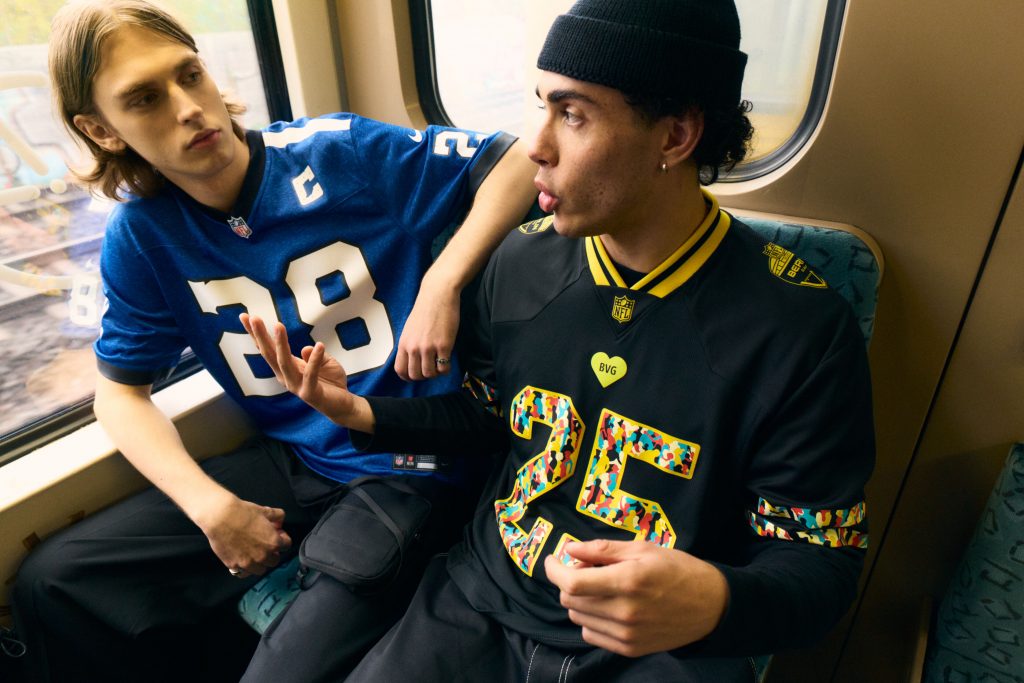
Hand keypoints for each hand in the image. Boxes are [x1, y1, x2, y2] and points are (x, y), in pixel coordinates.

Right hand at [193, 492, 290, 576]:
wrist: (220, 517)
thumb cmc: (242, 512)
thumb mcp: (265, 511)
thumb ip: (277, 516)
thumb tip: (280, 521)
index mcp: (273, 542)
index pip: (287, 545)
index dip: (283, 538)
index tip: (277, 534)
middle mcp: (263, 555)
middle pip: (274, 560)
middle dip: (272, 552)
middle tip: (265, 544)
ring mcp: (248, 563)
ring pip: (260, 570)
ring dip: (259, 563)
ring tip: (253, 553)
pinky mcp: (234, 565)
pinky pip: (243, 573)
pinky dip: (245, 569)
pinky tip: (243, 561)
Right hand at [240, 313, 356, 423]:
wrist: (343, 406)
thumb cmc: (331, 382)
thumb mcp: (323, 362)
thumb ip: (312, 355)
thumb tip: (304, 348)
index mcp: (286, 368)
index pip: (268, 349)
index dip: (256, 334)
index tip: (245, 316)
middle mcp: (286, 377)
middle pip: (270, 354)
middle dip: (260, 336)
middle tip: (253, 318)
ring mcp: (296, 386)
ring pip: (284, 363)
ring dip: (280, 344)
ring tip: (277, 325)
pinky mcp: (310, 393)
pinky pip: (311, 374)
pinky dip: (314, 360)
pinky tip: (319, 345)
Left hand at [394, 275, 459, 380]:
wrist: (438, 295)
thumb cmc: (425, 310)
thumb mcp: (409, 329)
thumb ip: (409, 345)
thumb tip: (413, 360)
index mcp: (404, 343)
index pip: (400, 370)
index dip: (409, 377)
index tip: (417, 374)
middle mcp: (413, 348)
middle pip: (415, 375)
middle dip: (424, 376)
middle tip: (431, 368)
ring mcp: (428, 348)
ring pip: (429, 374)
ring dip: (435, 373)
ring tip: (439, 364)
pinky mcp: (444, 346)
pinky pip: (443, 368)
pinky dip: (446, 369)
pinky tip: (447, 361)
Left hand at [543, 540, 728, 656]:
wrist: (711, 606)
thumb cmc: (677, 569)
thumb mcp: (642, 549)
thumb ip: (602, 550)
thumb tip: (569, 550)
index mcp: (627, 581)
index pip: (572, 583)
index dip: (553, 570)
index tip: (552, 560)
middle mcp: (624, 611)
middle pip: (570, 600)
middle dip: (568, 581)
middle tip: (586, 569)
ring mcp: (626, 634)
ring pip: (578, 618)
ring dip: (579, 600)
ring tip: (600, 587)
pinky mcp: (629, 649)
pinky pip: (592, 635)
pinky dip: (591, 619)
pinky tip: (608, 607)